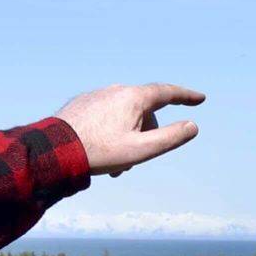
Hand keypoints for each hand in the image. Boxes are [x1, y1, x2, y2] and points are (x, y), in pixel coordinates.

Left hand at [55, 83, 205, 177]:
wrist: (55, 149)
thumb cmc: (99, 151)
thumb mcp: (140, 150)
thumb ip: (170, 137)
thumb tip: (193, 126)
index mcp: (133, 97)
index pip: (167, 92)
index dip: (186, 96)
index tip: (200, 99)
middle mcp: (116, 90)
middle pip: (144, 111)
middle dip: (146, 135)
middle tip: (134, 163)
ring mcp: (98, 95)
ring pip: (124, 116)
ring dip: (128, 138)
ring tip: (115, 165)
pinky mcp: (83, 103)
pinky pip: (106, 116)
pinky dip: (111, 132)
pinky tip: (100, 152)